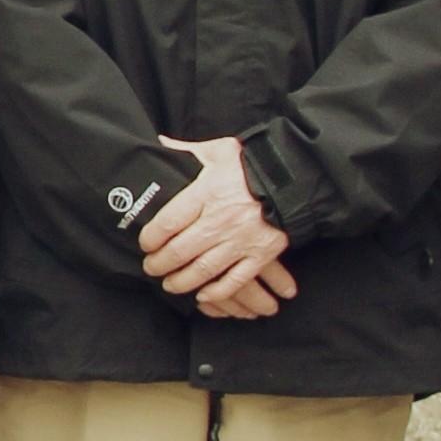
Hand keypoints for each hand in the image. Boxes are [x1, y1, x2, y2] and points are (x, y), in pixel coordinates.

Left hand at [141, 133, 293, 313]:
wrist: (296, 176)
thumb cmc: (252, 163)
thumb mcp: (219, 150)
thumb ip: (187, 150)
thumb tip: (160, 145)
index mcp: (207, 192)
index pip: (168, 222)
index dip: (150, 238)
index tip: (144, 244)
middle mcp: (221, 219)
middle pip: (180, 251)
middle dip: (159, 264)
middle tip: (151, 268)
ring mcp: (241, 240)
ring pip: (203, 270)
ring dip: (181, 282)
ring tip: (170, 284)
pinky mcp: (260, 254)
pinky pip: (235, 281)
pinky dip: (217, 292)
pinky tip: (203, 295)